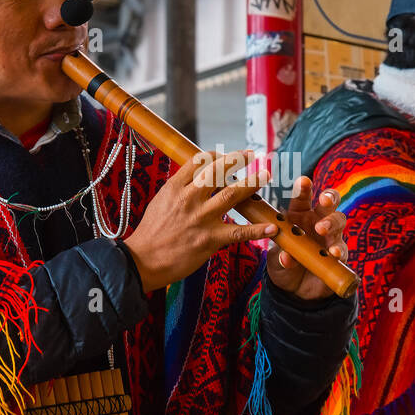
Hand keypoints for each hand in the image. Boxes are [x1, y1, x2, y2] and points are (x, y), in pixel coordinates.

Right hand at [124, 149, 276, 291]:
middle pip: (217, 172)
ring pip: (231, 195)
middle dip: (237, 160)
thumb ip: (179, 189)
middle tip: (253, 154)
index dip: (217, 155)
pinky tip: (271, 227)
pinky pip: (238, 232)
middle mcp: (189, 199)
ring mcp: (201, 219)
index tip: (228, 155)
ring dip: (252, 184)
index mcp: (175, 188)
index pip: (199, 162)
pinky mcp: (209, 240)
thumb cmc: (150, 233)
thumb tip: (195, 177)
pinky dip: (257, 230)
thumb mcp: (160, 202)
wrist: (142, 261)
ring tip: (266, 175)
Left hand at [266, 177, 348, 299]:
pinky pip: (343, 249)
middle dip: (329, 198)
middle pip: (329, 204)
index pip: (302, 198)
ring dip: (331, 223)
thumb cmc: (284, 264)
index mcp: (299, 216)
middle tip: (324, 200)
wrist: (295, 290)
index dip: (304, 189)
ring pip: (339, 221)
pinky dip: (338, 250)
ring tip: (321, 229)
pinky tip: (334, 253)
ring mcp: (331, 238)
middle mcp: (317, 222)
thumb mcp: (276, 260)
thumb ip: (281, 257)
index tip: (303, 181)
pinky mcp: (340, 256)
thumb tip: (286, 257)